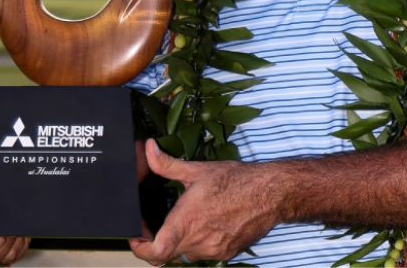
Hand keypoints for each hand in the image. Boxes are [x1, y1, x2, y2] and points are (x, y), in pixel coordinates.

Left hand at [128, 139, 279, 264]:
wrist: (271, 194)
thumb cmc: (237, 181)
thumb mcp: (197, 170)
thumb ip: (166, 164)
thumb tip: (149, 149)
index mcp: (187, 221)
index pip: (154, 251)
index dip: (139, 248)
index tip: (136, 236)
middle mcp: (198, 241)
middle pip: (166, 256)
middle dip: (156, 242)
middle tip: (153, 226)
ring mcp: (213, 250)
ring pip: (184, 255)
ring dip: (178, 242)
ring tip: (181, 222)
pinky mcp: (226, 252)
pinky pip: (203, 254)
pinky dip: (197, 243)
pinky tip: (203, 224)